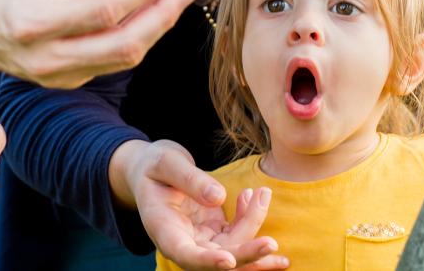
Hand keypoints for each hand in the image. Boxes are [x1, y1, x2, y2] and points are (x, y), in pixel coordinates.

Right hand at [0, 0, 195, 88]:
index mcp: (34, 22)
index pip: (107, 9)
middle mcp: (44, 59)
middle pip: (124, 45)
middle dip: (164, 15)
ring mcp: (53, 77)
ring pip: (123, 59)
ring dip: (155, 28)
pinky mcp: (61, 83)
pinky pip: (110, 62)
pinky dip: (134, 37)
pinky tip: (147, 13)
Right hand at [113, 140, 288, 270]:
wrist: (152, 171)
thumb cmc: (153, 165)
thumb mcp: (165, 163)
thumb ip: (189, 179)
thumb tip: (219, 197)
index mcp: (163, 229)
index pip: (185, 255)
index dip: (207, 262)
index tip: (228, 261)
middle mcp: (183, 242)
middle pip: (216, 259)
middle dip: (246, 254)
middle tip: (271, 244)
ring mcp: (200, 239)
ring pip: (233, 248)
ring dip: (254, 227)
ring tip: (263, 194)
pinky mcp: (214, 232)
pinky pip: (238, 234)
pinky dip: (250, 217)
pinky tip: (254, 195)